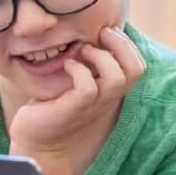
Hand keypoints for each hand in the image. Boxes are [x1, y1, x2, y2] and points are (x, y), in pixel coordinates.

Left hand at [8, 24, 144, 154]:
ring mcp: (93, 105)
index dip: (127, 45)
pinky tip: (67, 65)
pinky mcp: (74, 109)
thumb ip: (88, 65)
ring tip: (82, 49)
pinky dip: (78, 70)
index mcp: (111, 91)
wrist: (37, 142)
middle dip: (121, 44)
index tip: (107, 31)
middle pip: (135, 70)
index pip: (138, 66)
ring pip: (116, 79)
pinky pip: (88, 88)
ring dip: (101, 57)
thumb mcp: (76, 82)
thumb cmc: (53, 107)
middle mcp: (107, 98)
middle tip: (102, 32)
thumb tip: (90, 35)